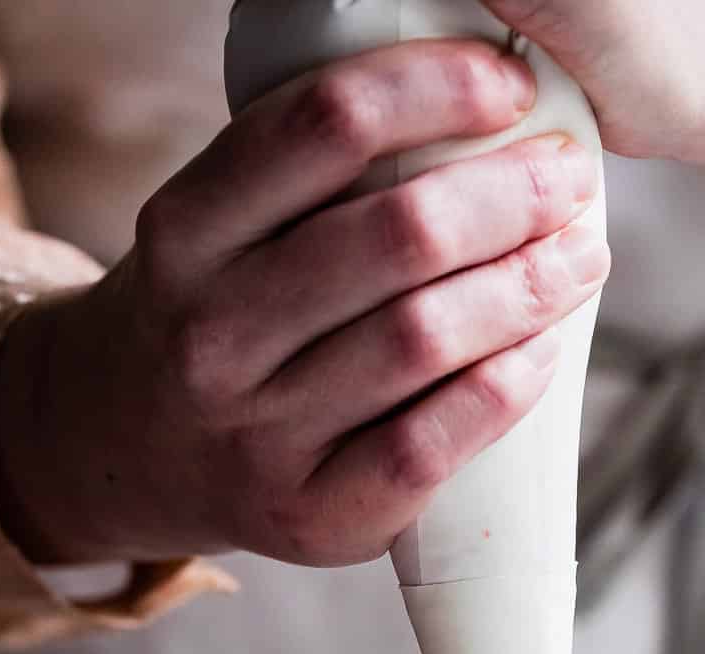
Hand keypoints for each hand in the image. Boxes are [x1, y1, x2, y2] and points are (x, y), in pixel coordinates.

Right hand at [0, 40, 609, 568]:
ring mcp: (259, 437)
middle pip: (395, 238)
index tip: (510, 84)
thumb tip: (480, 108)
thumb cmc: (209, 319)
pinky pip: (430, 445)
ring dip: (526, 287)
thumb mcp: (215, 228)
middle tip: (568, 179)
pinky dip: (504, 389)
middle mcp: (212, 336)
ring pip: (422, 340)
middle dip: (509, 195)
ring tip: (579, 256)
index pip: (325, 125)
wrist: (125, 455)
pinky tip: (543, 349)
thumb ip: (308, 175)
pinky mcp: (312, 518)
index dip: (438, 88)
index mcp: (185, 232)